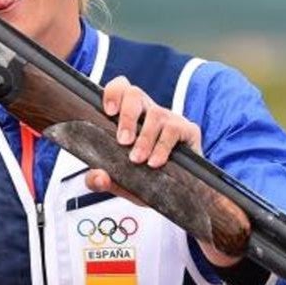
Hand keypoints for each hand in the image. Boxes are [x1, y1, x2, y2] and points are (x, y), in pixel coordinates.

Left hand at [83, 77, 240, 266]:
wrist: (178, 195)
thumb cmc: (146, 178)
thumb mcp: (119, 182)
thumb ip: (101, 180)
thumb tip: (97, 177)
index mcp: (129, 116)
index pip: (120, 89)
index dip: (113, 93)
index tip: (108, 112)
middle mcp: (148, 112)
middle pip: (135, 94)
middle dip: (127, 116)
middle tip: (122, 141)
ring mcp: (169, 119)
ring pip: (156, 114)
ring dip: (145, 137)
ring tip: (137, 159)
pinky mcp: (188, 131)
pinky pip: (175, 130)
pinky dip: (163, 147)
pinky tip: (156, 162)